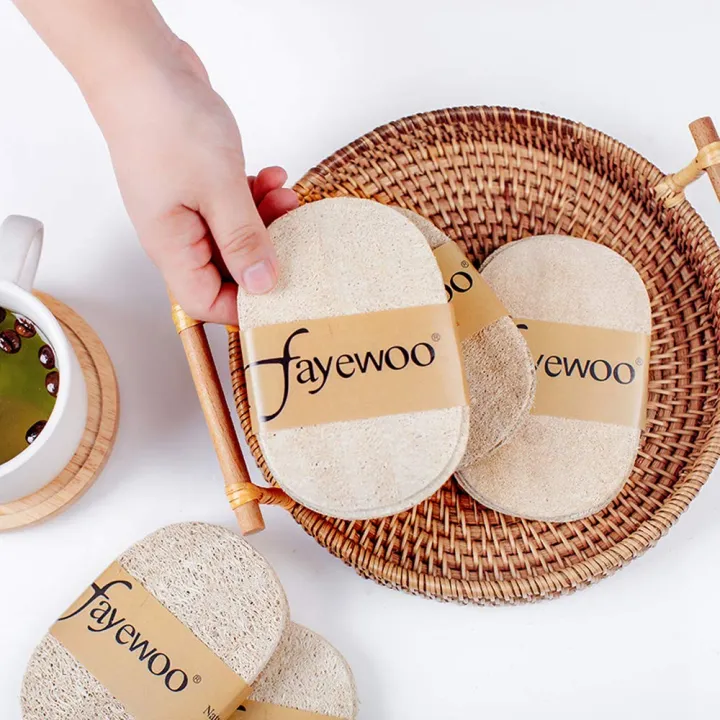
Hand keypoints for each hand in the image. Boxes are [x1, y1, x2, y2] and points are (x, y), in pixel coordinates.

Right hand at [89, 40, 297, 323]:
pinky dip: (257, 196)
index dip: (244, 305)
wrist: (142, 65)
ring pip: (236, 235)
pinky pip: (234, 206)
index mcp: (172, 247)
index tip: (283, 293)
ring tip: (287, 197)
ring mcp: (188, 208)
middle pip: (228, 270)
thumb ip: (243, 240)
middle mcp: (178, 235)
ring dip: (267, 220)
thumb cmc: (166, 122)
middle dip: (266, 254)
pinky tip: (272, 176)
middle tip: (294, 235)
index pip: (207, 302)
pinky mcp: (199, 185)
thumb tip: (262, 285)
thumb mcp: (218, 188)